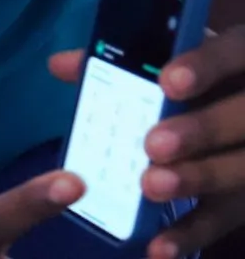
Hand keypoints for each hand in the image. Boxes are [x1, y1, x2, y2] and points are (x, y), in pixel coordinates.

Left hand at [54, 37, 244, 257]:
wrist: (228, 121)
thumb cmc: (197, 81)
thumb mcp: (171, 63)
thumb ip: (123, 63)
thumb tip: (64, 64)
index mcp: (242, 58)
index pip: (234, 52)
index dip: (205, 66)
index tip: (168, 82)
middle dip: (202, 131)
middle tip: (153, 144)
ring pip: (244, 169)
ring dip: (199, 179)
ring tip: (151, 186)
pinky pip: (227, 217)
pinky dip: (193, 234)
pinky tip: (158, 248)